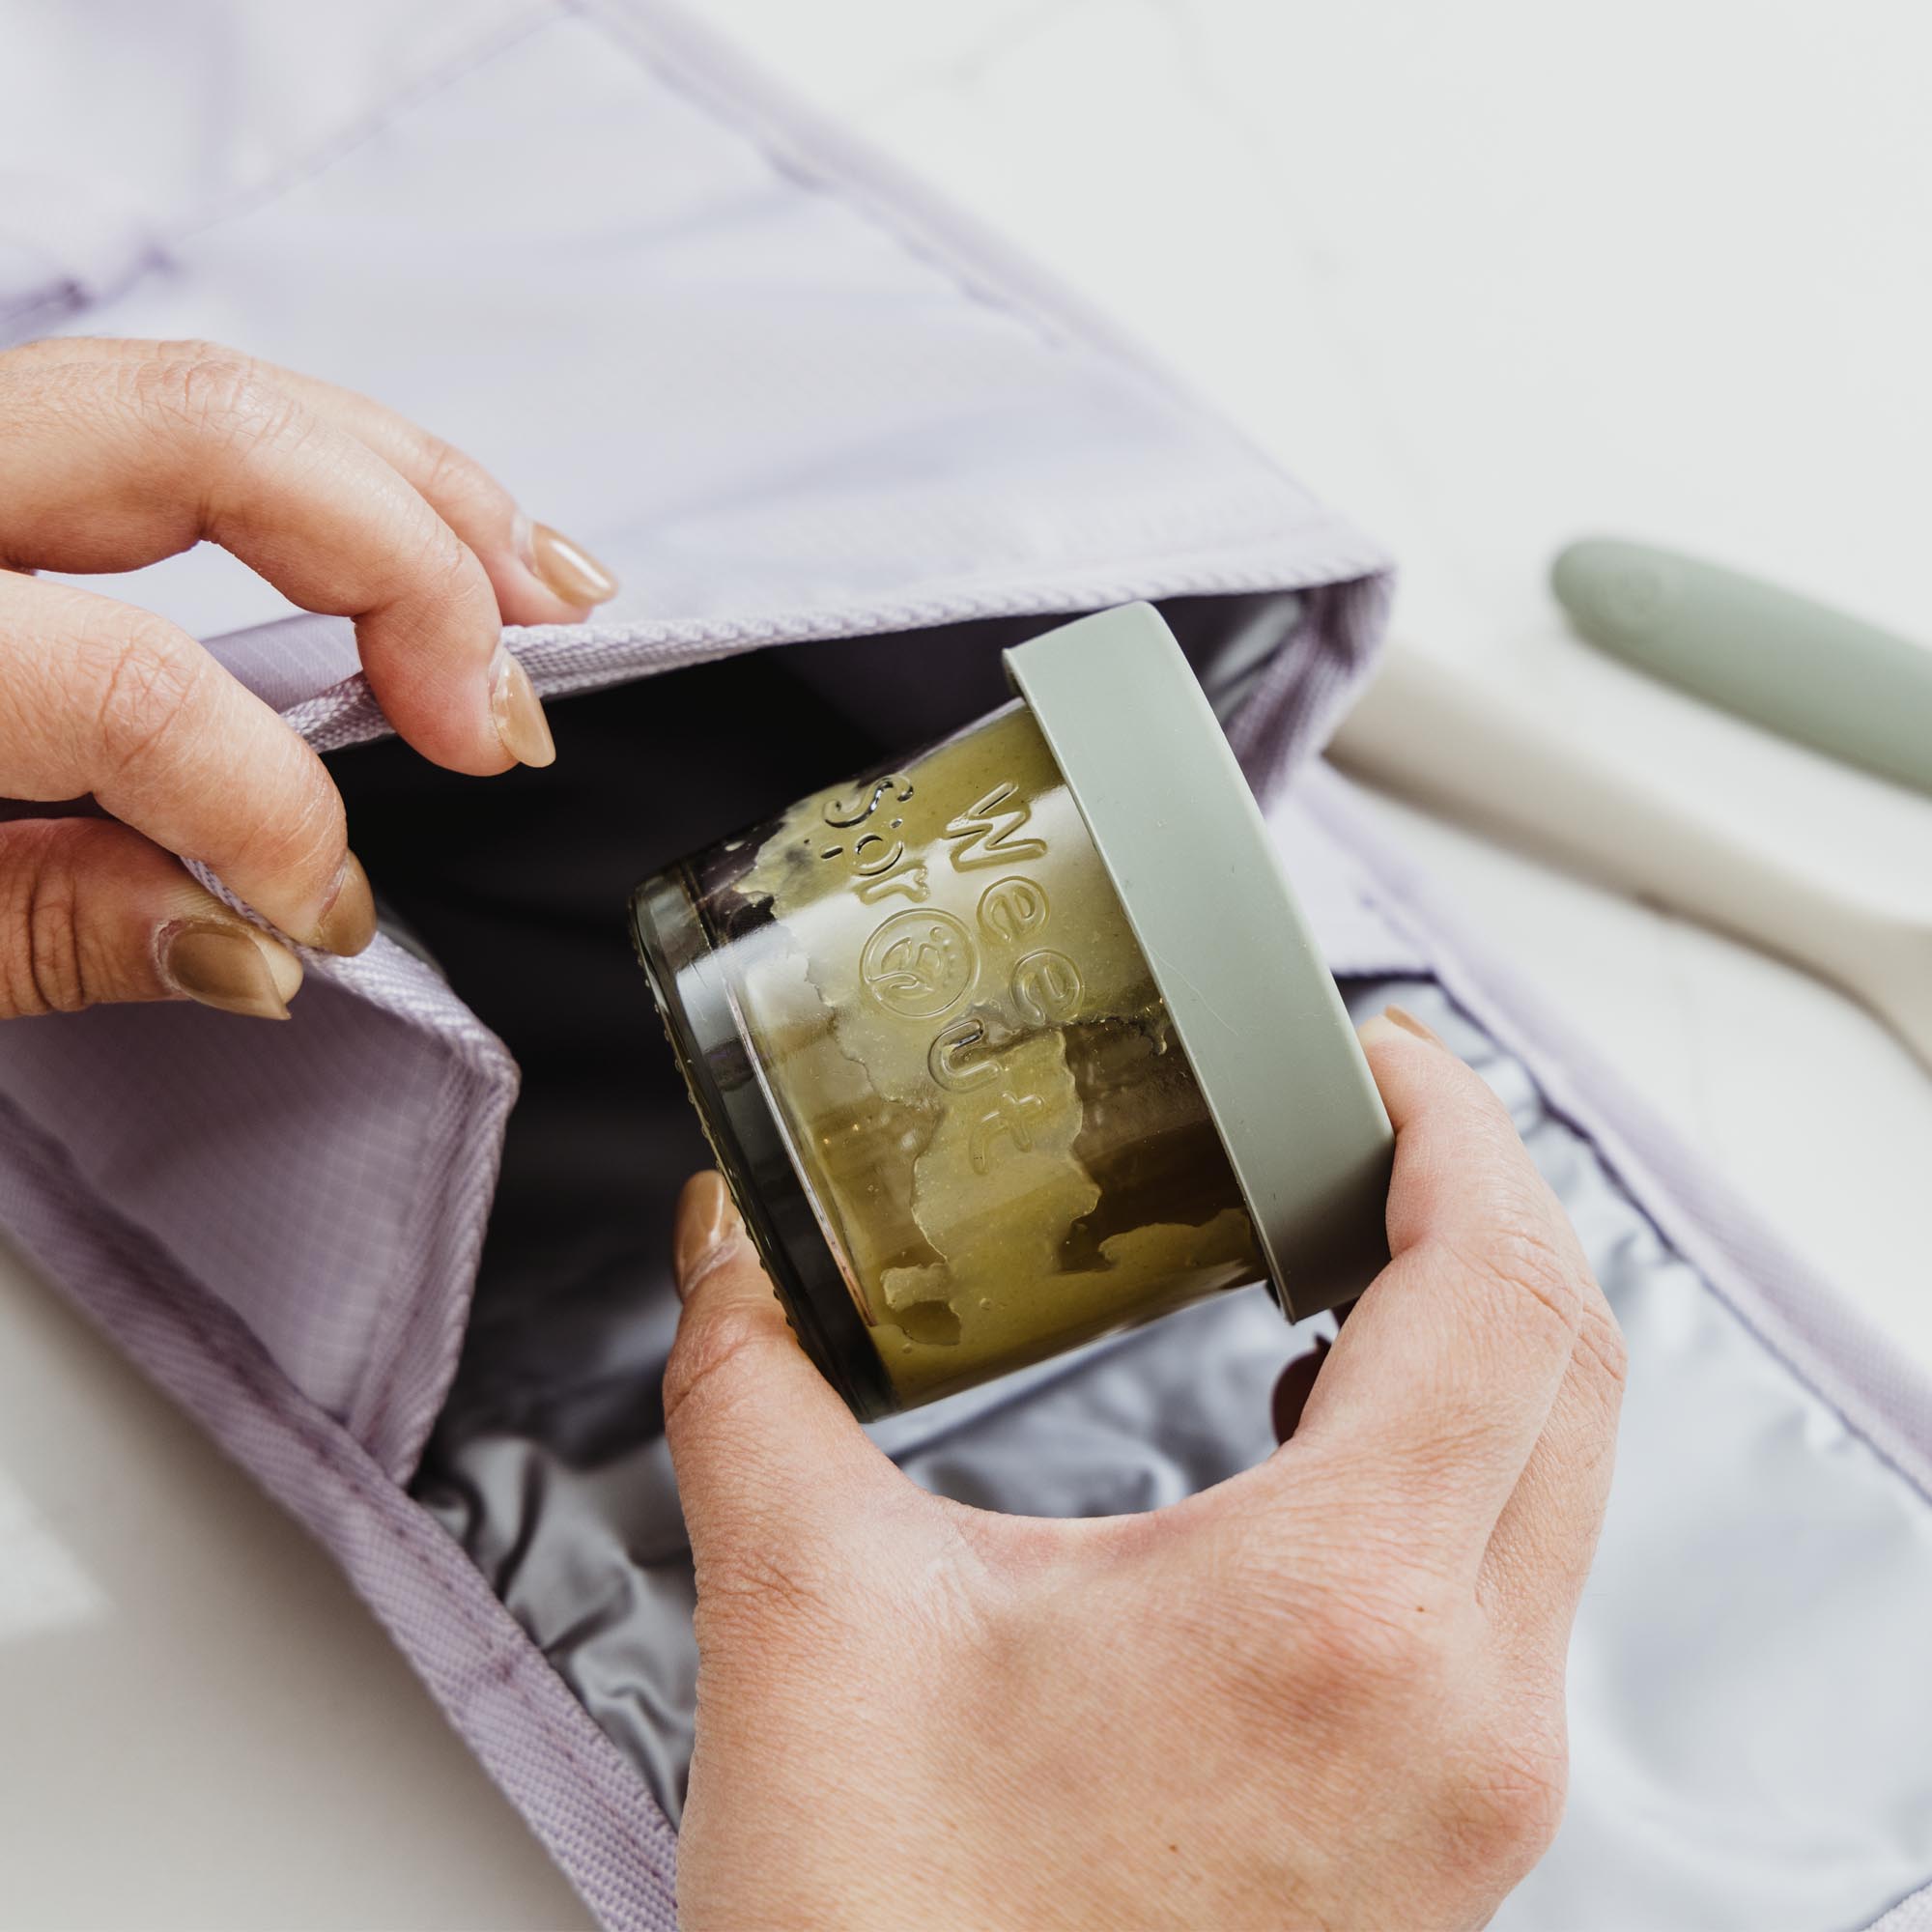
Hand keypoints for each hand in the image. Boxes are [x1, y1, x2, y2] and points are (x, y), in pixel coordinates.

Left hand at [0, 336, 615, 1019]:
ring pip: (224, 386)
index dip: (268, 814)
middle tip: (515, 710)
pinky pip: (192, 403)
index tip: (322, 915)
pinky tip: (431, 534)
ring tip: (544, 595)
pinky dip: (338, 467)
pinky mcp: (6, 438)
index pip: (130, 688)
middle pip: (216, 438)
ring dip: (415, 492)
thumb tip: (252, 948)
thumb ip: (52, 931)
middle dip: (414, 569)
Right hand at [664, 1007, 1624, 1931]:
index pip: (1498, 1293)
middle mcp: (1461, 1704)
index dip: (1457, 1131)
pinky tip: (1332, 1421)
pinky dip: (1465, 1449)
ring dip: (1488, 1323)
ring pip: (1564, 1474)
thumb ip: (758, 1387)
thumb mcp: (811, 1621)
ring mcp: (1477, 1782)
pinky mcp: (1447, 1829)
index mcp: (1337, 1613)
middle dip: (1485, 1198)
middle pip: (1569, 1363)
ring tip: (1355, 1234)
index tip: (1380, 1054)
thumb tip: (729, 1247)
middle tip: (1368, 1112)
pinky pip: (1520, 1577)